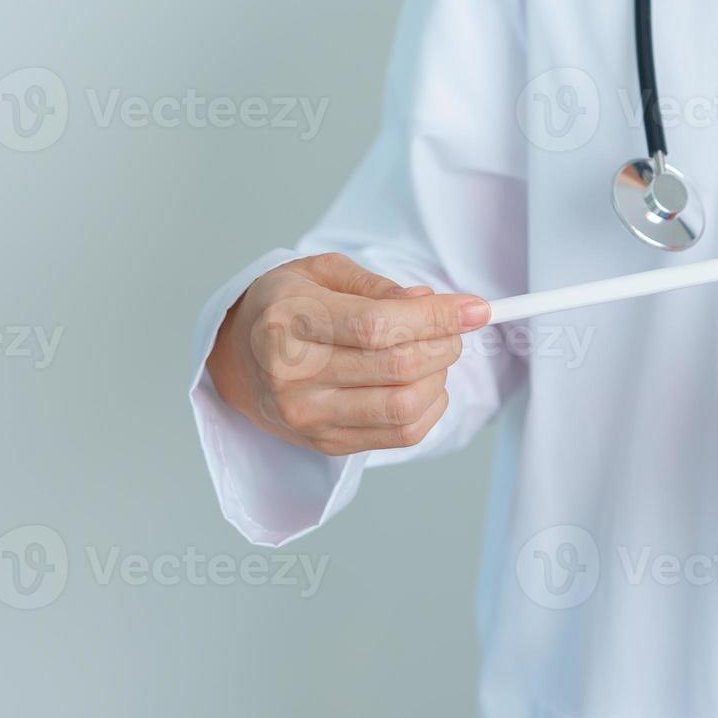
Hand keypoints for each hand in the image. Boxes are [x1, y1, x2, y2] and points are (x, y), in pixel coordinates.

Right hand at [207, 253, 490, 455]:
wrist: (241, 361)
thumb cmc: (287, 308)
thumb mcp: (322, 274)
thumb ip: (377, 287)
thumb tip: (428, 301)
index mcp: (287, 321)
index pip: (378, 326)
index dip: (436, 318)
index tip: (476, 308)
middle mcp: (292, 375)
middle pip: (398, 368)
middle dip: (445, 345)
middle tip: (454, 329)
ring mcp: (308, 416)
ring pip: (405, 407)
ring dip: (440, 378)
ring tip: (435, 355)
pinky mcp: (327, 443)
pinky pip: (401, 435)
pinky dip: (431, 408)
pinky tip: (425, 384)